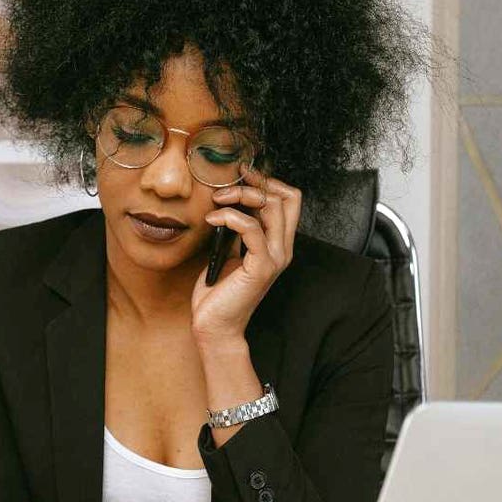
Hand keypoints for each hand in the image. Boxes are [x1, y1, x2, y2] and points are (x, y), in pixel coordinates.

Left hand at [191, 161, 301, 343]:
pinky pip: (252, 228)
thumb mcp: (228, 252)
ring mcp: (275, 258)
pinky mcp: (261, 267)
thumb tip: (228, 203)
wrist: (215, 326)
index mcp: (277, 244)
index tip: (241, 175)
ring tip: (217, 200)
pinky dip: (230, 216)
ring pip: (272, 207)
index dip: (267, 181)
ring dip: (241, 195)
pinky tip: (212, 219)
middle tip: (225, 186)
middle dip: (255, 183)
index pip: (289, 199)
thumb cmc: (218, 292)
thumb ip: (236, 230)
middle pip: (286, 197)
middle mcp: (282, 249)